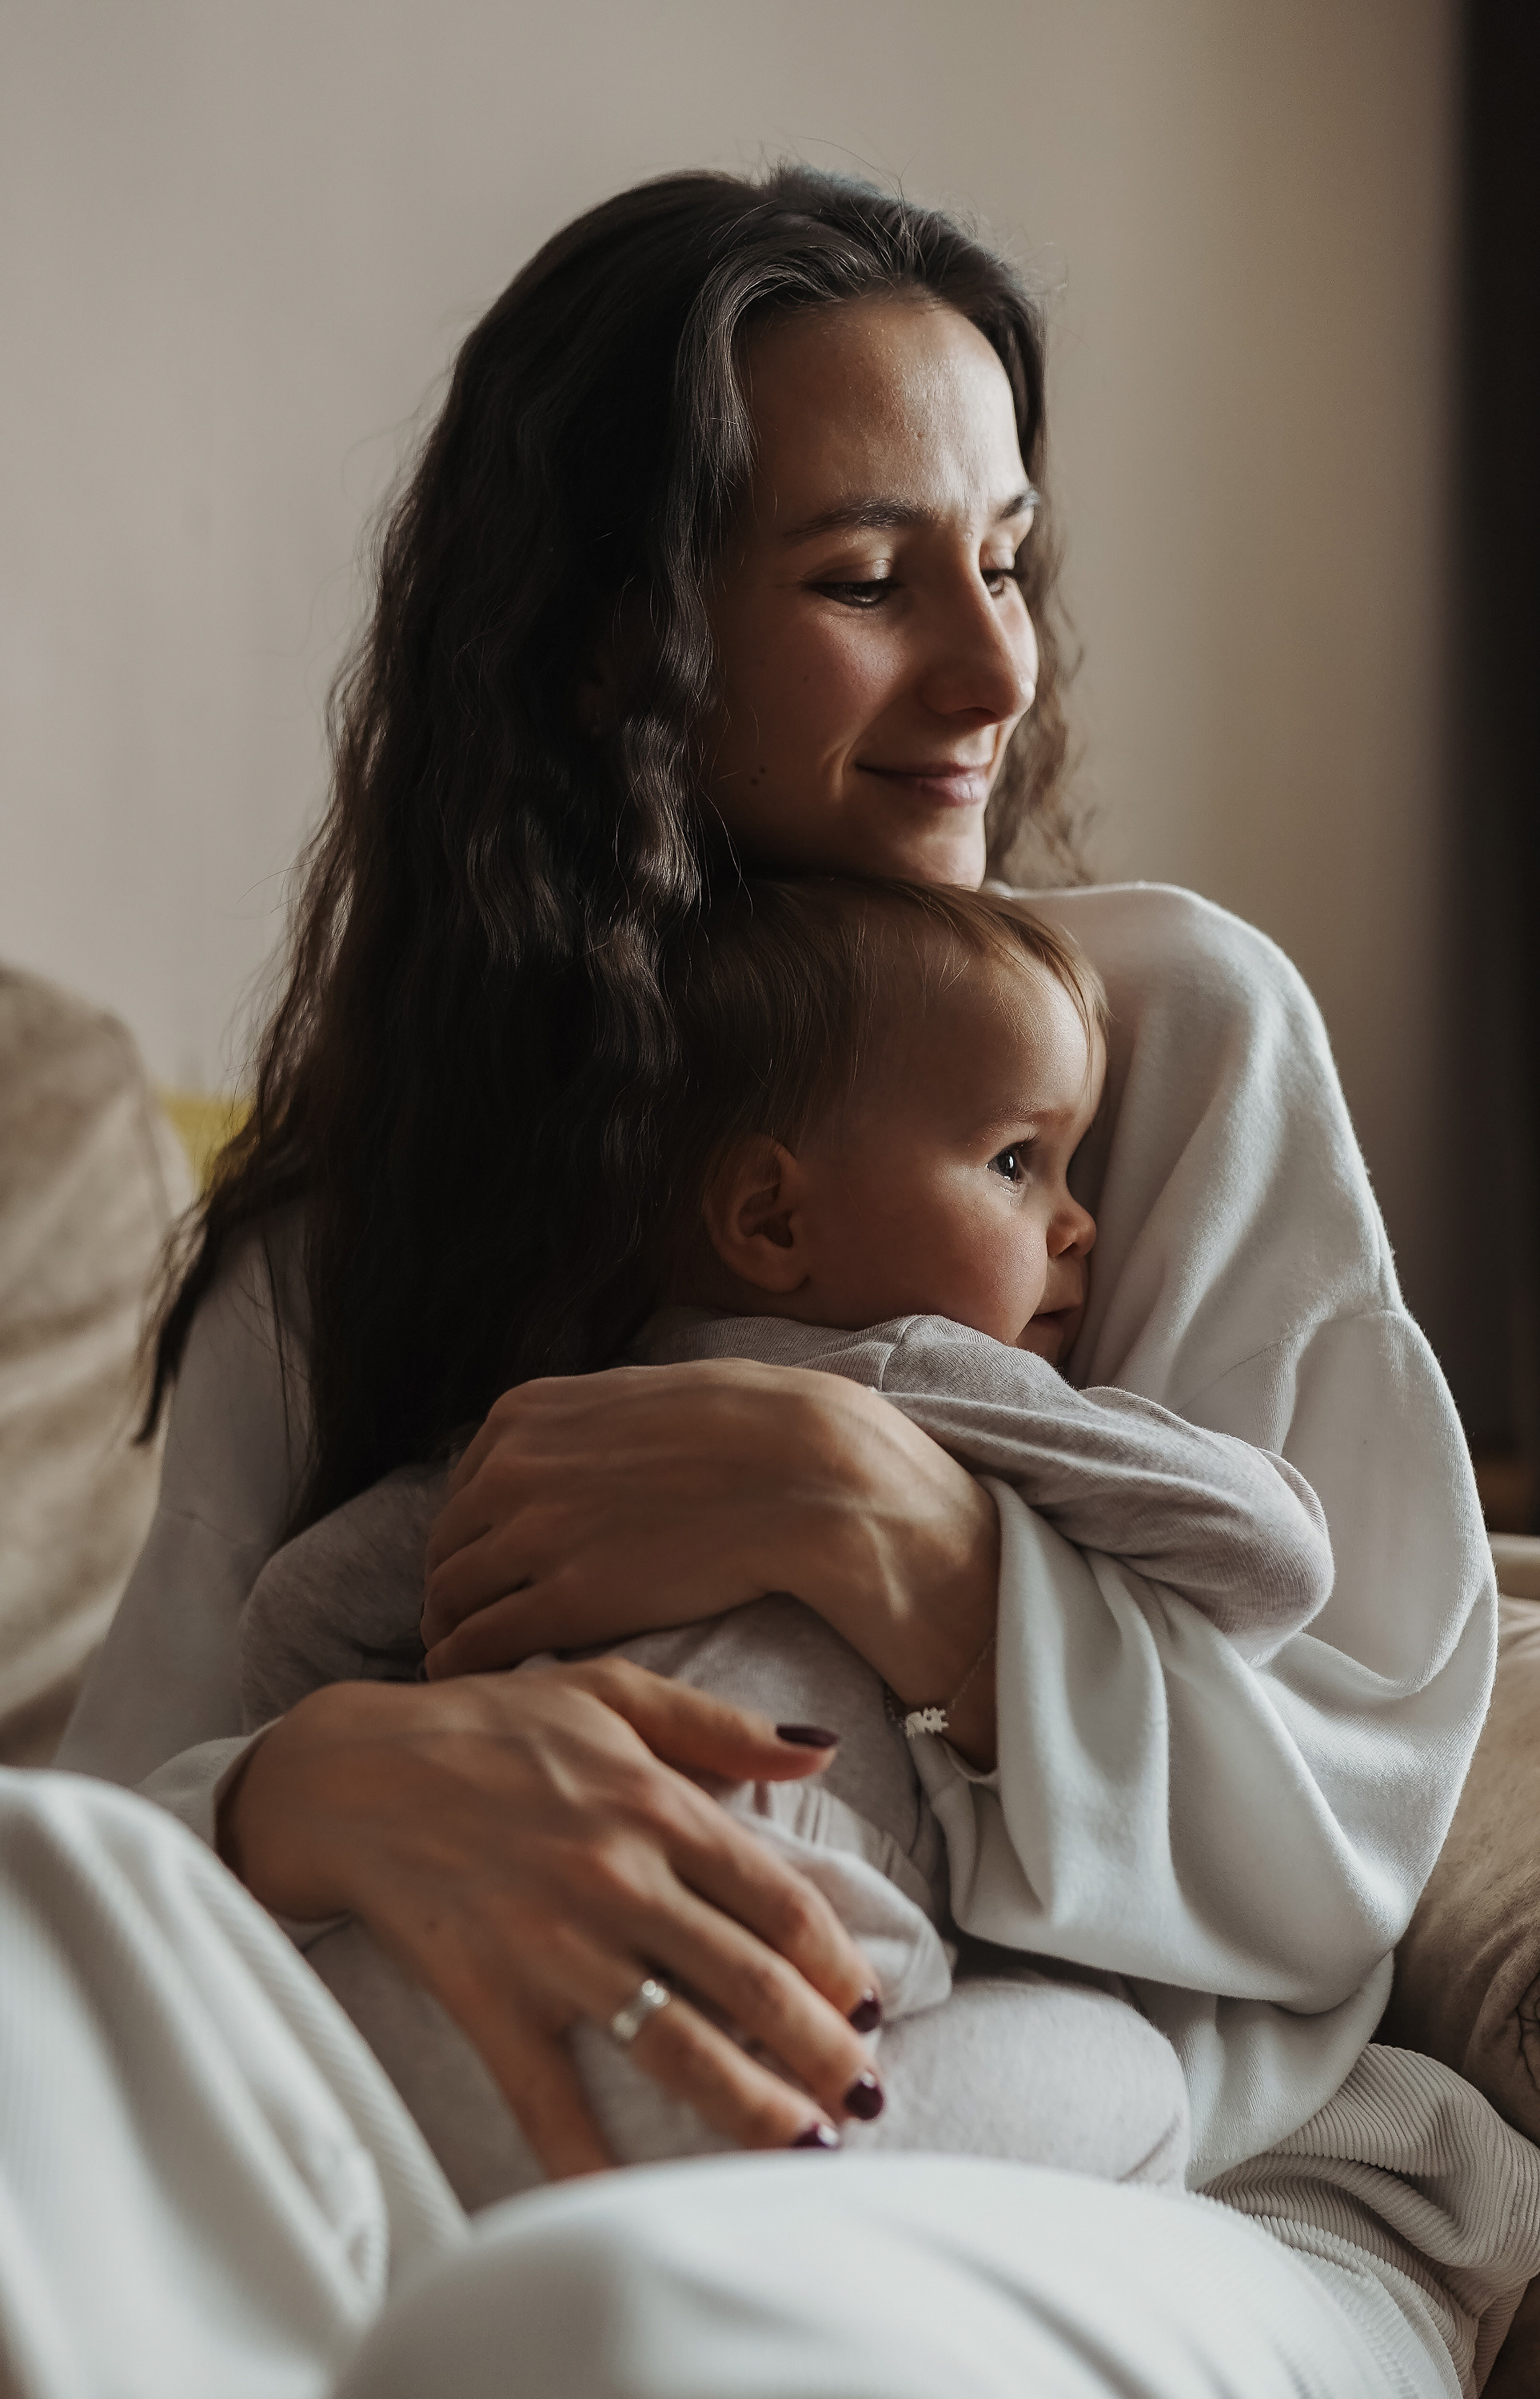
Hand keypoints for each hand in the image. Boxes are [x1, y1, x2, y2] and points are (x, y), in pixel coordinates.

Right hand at [221, 1657, 886, 2176]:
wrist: (350, 1770)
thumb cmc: (487, 1725)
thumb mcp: (611, 1690)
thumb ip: (721, 1725)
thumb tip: (821, 1746)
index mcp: (656, 1805)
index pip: (780, 1902)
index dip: (840, 1963)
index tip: (871, 2006)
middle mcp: (619, 1879)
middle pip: (752, 1985)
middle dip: (825, 2052)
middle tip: (869, 2096)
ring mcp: (555, 1947)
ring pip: (679, 2048)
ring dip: (756, 2109)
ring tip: (808, 2146)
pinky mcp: (491, 2000)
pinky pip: (551, 2100)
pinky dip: (592, 2163)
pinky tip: (639, 2206)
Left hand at [420, 1360, 1000, 1744]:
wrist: (805, 1469)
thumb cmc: (751, 1430)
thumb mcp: (641, 1398)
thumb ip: (590, 1427)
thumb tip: (587, 1448)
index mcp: (524, 1414)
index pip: (464, 1491)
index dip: (475, 1541)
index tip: (489, 1576)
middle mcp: (509, 1468)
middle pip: (446, 1549)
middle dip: (456, 1594)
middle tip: (473, 1635)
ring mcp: (530, 1534)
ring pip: (451, 1601)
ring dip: (458, 1638)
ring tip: (485, 1672)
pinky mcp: (562, 1601)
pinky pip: (477, 1647)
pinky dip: (473, 1671)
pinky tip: (498, 1689)